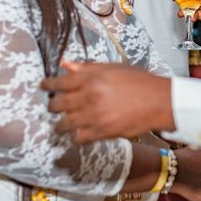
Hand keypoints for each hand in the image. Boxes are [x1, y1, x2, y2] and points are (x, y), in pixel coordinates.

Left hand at [42, 62, 174, 143]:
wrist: (157, 101)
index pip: (59, 82)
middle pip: (57, 104)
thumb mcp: (112, 68)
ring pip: (63, 124)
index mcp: (90, 77)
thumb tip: (65, 63)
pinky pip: (77, 138)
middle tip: (53, 107)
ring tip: (61, 125)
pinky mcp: (100, 132)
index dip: (48, 85)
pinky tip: (78, 133)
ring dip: (60, 125)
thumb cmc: (137, 81)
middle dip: (52, 106)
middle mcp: (88, 96)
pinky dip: (75, 136)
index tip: (43, 87)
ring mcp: (93, 116)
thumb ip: (86, 67)